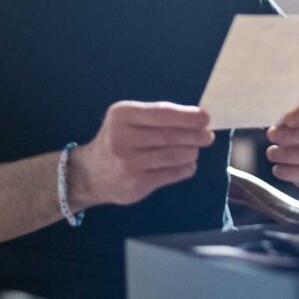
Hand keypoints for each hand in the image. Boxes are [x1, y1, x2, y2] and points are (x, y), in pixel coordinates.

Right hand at [69, 101, 214, 207]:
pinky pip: (171, 174)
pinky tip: (188, 164)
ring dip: (191, 152)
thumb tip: (198, 118)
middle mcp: (122, 138)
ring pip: (173, 156)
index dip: (188, 116)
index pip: (163, 114)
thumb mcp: (129, 119)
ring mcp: (128, 163)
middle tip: (207, 136)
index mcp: (122, 115)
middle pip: (170, 136)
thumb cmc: (118, 140)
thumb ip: (158, 116)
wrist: (91, 174)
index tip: (205, 118)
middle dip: (194, 135)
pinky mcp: (136, 184)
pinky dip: (186, 168)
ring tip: (195, 150)